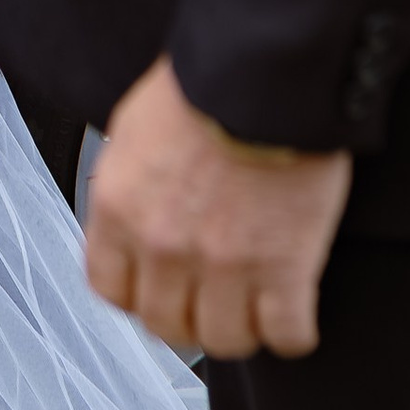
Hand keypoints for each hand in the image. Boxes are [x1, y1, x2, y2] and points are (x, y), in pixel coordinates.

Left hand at [84, 57, 352, 359]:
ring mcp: (223, 263)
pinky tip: (297, 312)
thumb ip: (128, 191)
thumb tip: (133, 223)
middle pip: (168, 325)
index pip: (113, 291)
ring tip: (259, 307)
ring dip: (243, 330)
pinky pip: (286, 335)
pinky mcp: (284, 267)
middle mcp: (162, 245)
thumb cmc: (206, 86)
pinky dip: (294, 333)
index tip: (165, 289)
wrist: (266, 69)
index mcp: (119, 210)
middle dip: (192, 318)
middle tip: (216, 301)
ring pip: (225, 340)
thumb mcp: (134, 132)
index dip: (142, 295)